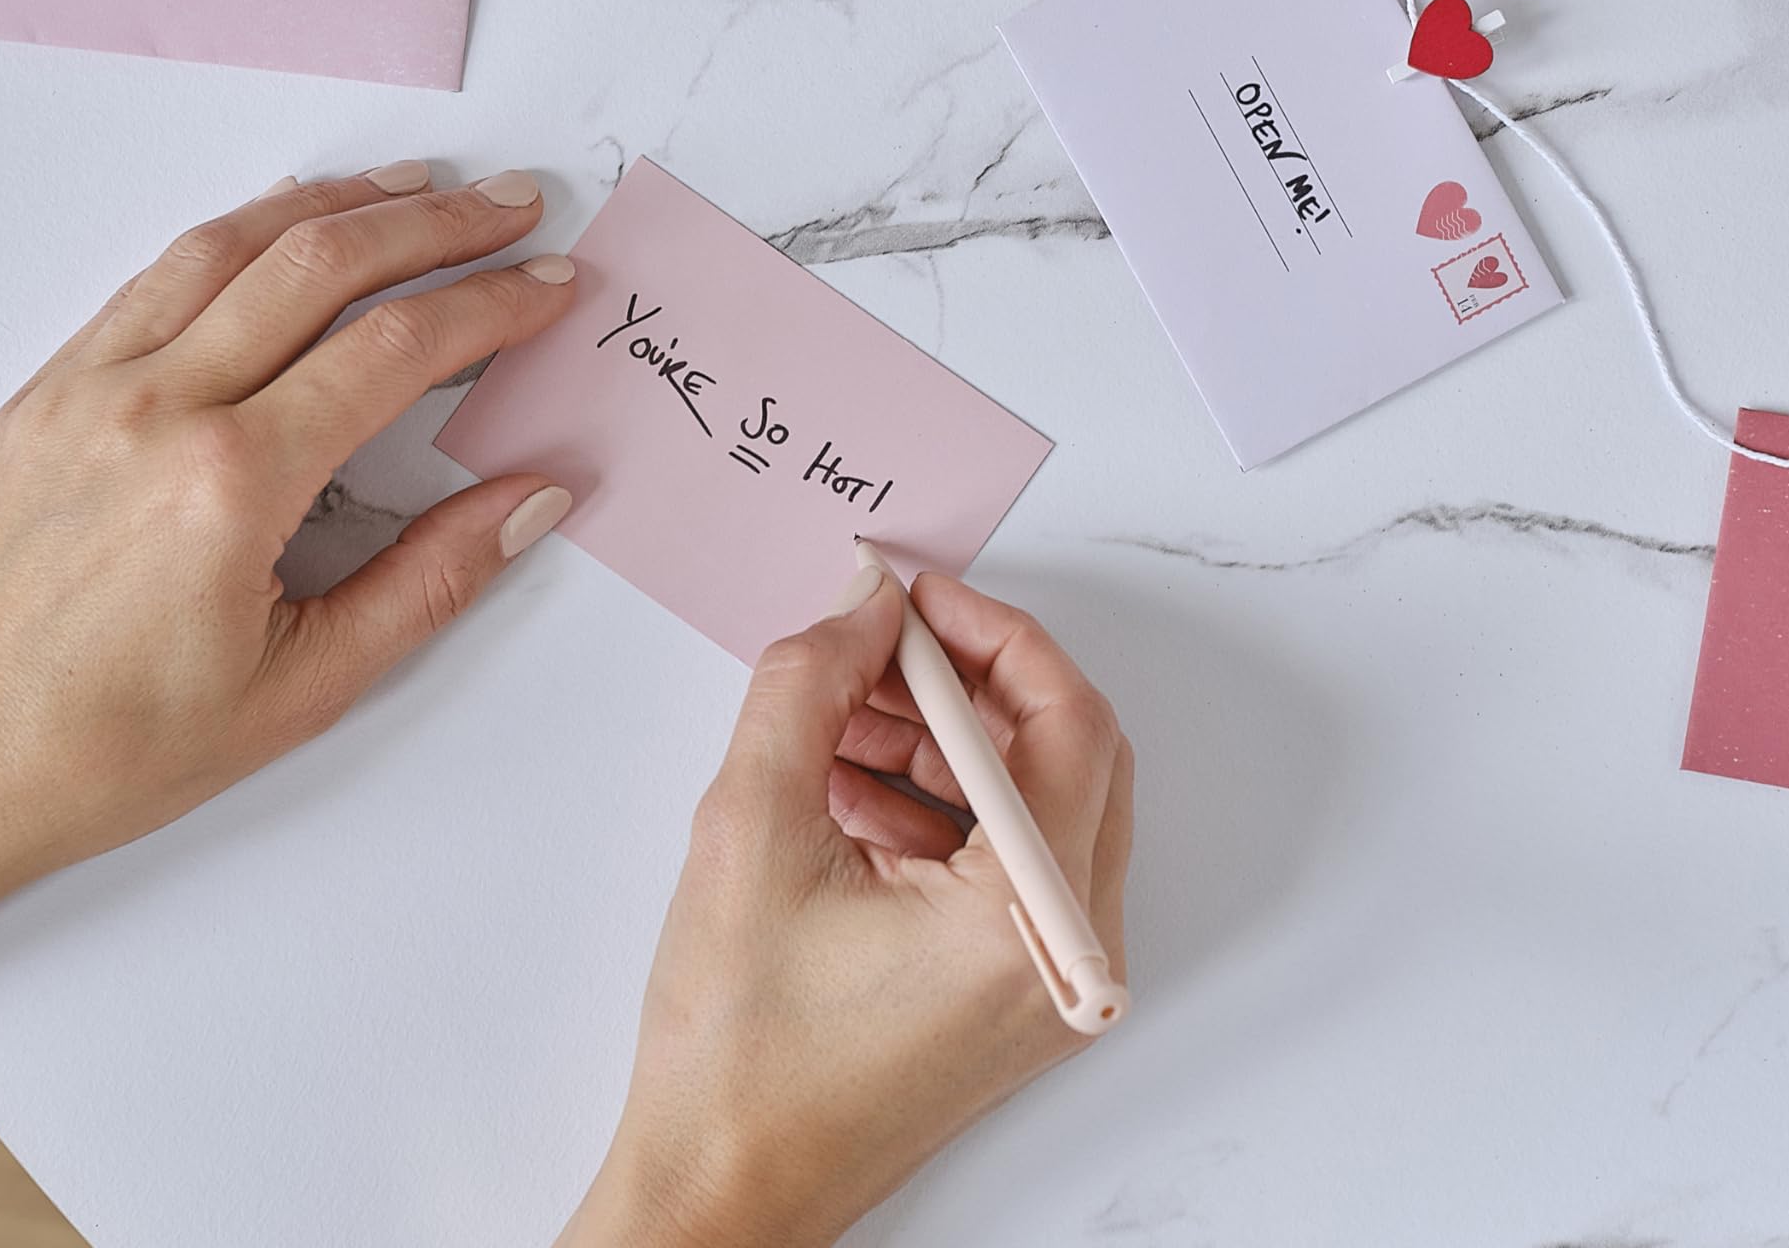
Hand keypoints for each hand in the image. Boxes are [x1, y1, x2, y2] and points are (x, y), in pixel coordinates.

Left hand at [0, 163, 578, 904]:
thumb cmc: (113, 752)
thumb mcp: (302, 689)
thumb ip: (430, 579)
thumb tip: (533, 494)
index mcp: (228, 486)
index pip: (392, 349)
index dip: (489, 304)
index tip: (551, 283)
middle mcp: (155, 408)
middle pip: (321, 265)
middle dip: (435, 223)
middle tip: (514, 203)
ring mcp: (88, 386)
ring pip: (232, 244)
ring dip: (338, 203)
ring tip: (418, 184)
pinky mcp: (44, 389)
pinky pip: (156, 276)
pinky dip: (240, 232)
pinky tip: (287, 225)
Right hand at [562, 566, 1133, 1247]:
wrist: (719, 1188)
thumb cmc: (738, 1051)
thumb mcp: (751, 824)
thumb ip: (807, 682)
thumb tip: (862, 607)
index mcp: (1028, 921)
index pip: (1066, 721)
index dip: (989, 635)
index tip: (915, 599)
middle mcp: (1069, 957)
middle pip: (1064, 755)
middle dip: (966, 683)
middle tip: (878, 642)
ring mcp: (1048, 984)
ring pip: (1032, 804)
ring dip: (943, 740)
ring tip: (836, 710)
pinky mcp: (1011, 997)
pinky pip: (1006, 863)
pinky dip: (938, 806)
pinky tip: (843, 784)